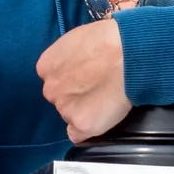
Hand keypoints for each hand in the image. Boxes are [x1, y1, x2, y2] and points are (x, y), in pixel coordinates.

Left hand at [35, 18, 131, 143]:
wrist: (127, 53)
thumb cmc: (109, 39)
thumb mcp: (77, 38)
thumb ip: (70, 57)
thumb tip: (79, 61)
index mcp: (46, 66)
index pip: (54, 80)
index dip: (72, 79)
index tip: (86, 77)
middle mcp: (51, 89)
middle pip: (61, 98)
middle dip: (76, 95)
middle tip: (98, 87)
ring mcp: (65, 109)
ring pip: (71, 116)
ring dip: (85, 111)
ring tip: (107, 97)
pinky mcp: (82, 124)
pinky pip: (80, 135)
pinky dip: (90, 128)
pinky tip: (103, 115)